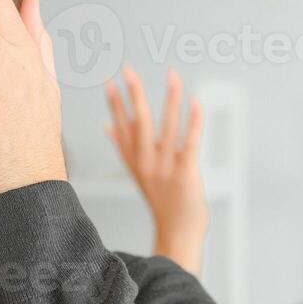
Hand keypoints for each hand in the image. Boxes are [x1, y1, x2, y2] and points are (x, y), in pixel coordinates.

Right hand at [104, 66, 208, 274]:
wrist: (177, 233)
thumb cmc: (162, 200)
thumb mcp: (139, 172)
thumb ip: (124, 147)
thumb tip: (107, 126)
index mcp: (134, 161)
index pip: (121, 127)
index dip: (115, 104)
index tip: (109, 81)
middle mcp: (147, 163)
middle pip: (138, 124)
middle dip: (134, 95)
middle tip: (128, 70)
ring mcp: (166, 168)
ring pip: (167, 128)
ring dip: (170, 100)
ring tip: (172, 76)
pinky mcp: (186, 173)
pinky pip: (190, 142)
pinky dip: (194, 121)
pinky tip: (196, 102)